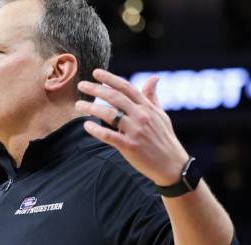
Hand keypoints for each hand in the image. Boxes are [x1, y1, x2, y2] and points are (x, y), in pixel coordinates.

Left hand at [75, 69, 189, 185]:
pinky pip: (109, 135)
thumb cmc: (164, 139)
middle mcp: (141, 116)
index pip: (126, 88)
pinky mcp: (130, 146)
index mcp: (147, 107)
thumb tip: (153, 78)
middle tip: (81, 85)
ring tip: (78, 105)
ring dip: (91, 108)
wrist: (172, 165)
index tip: (95, 72)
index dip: (110, 78)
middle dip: (96, 89)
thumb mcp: (161, 115)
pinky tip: (86, 125)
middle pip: (115, 98)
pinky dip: (96, 130)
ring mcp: (135, 131)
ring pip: (110, 115)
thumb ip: (152, 97)